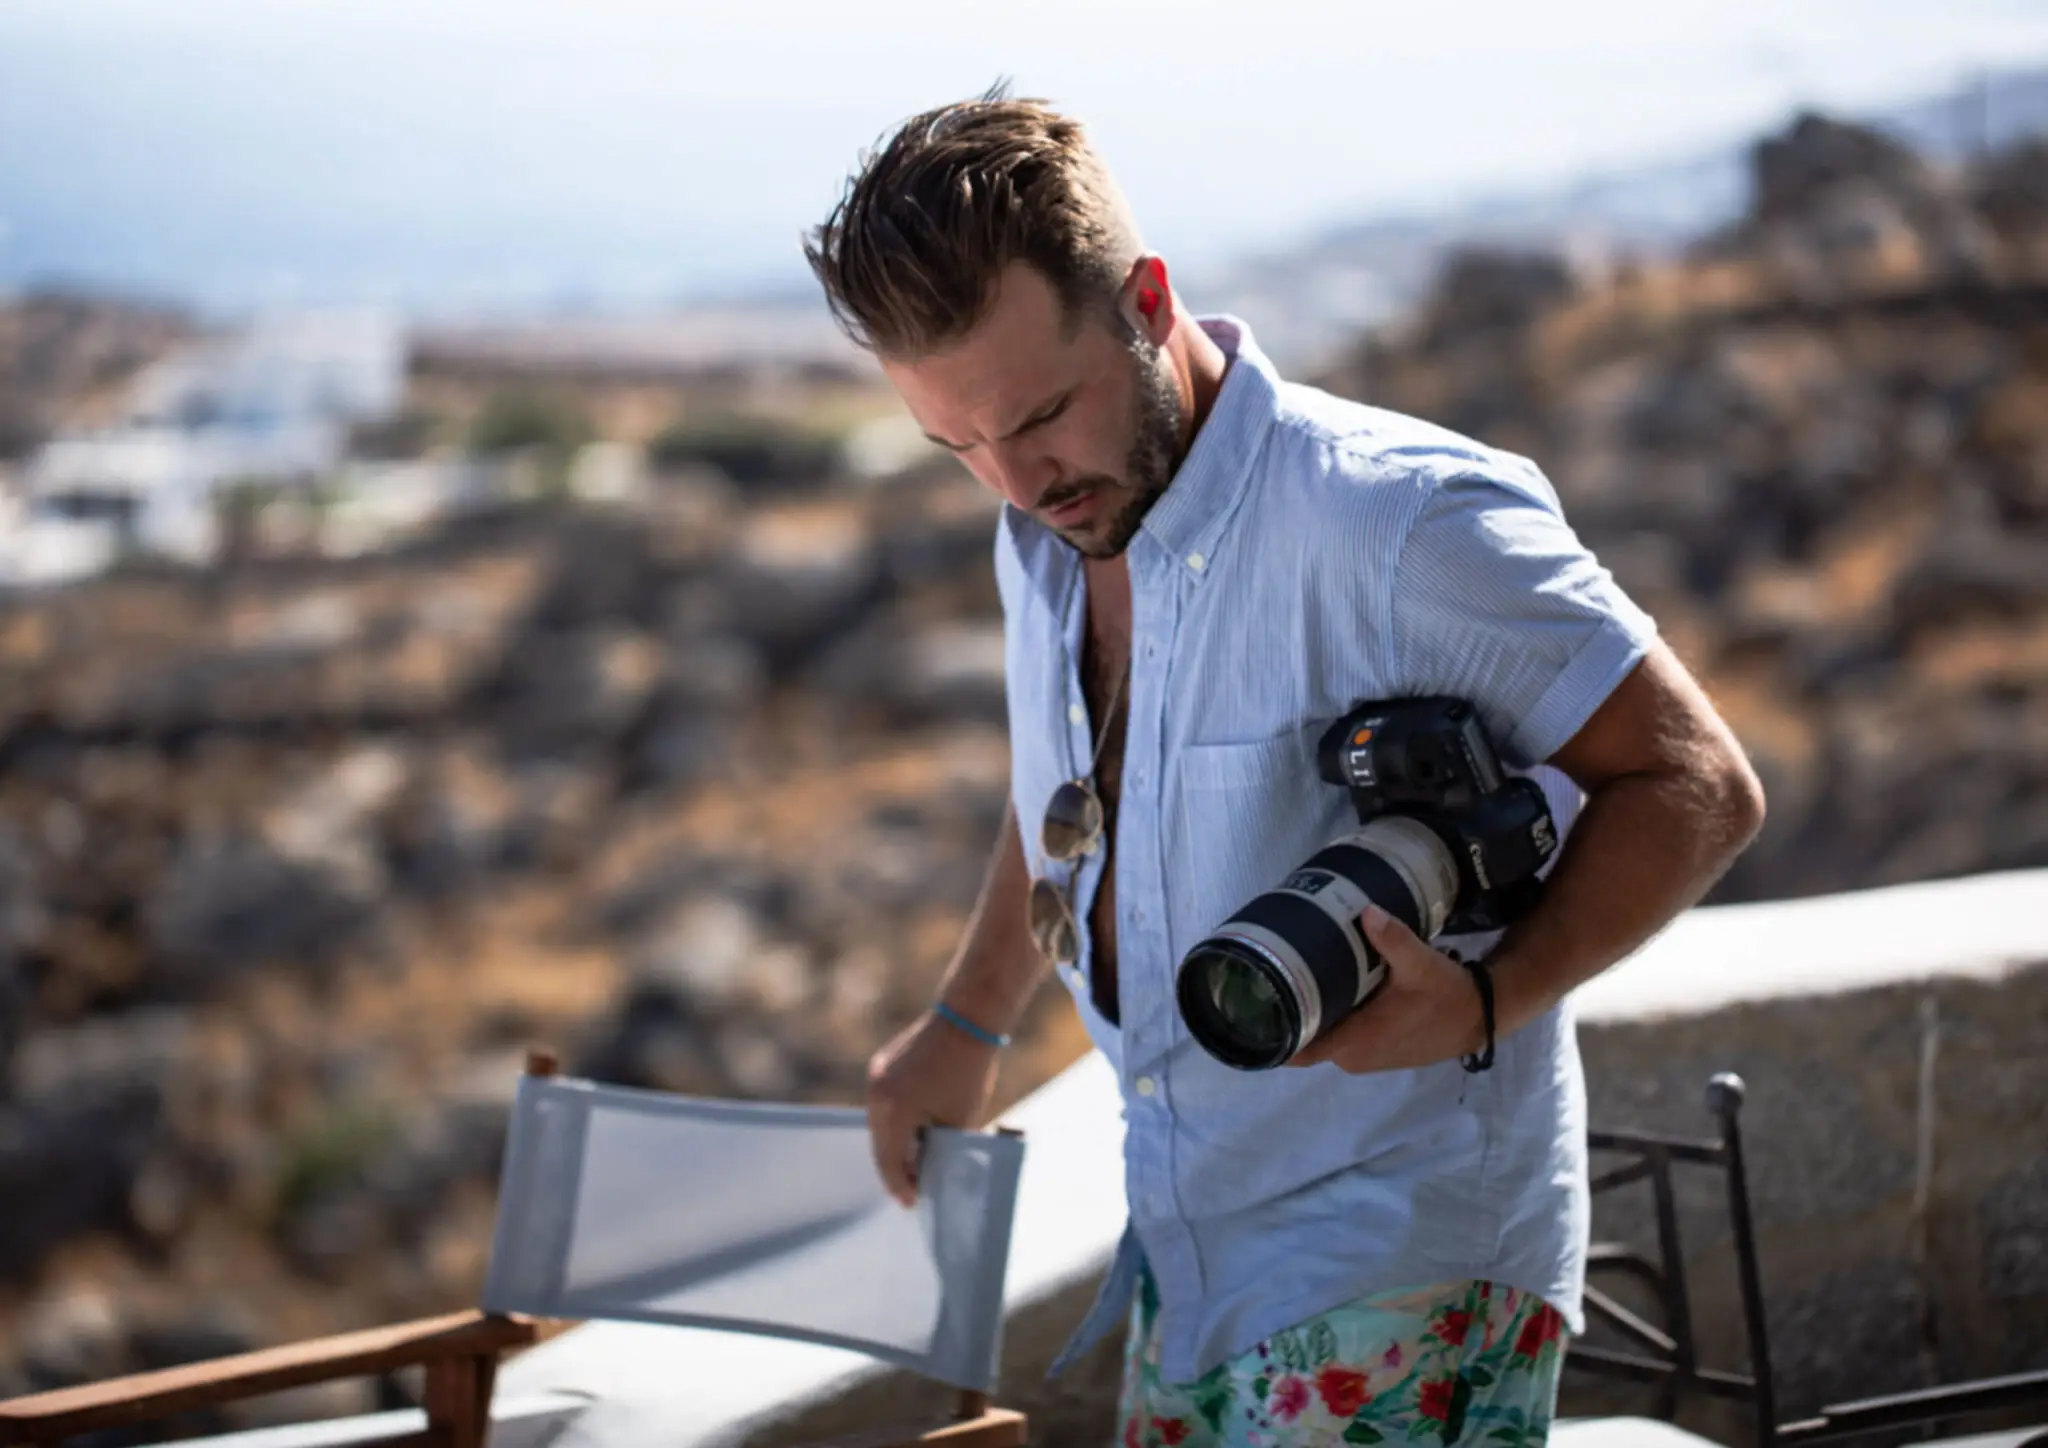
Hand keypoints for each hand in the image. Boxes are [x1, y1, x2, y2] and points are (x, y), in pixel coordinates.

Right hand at [865, 1007, 1001, 1206]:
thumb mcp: (959, 1122)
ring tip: (916, 1161)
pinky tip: (913, 1131)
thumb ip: (942, 1149)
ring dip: (895, 1143)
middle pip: (881, 1145)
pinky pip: (883, 1105)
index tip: (911, 1203)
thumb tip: (931, 1171)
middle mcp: (876, 1096)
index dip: (901, 1186)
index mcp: (894, 1111)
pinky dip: (895, 1121)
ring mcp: (875, 1078)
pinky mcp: (880, 1067)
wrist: (965, 1021)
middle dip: (897, 1168)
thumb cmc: (968, 1072)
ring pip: (879, 1126)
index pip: (891, 1162)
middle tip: (912, 1189)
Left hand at [1286, 905, 1485, 1073]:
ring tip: (1294, 973)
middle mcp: (1353, 1057)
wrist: (1479, 1016)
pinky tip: (1326, 987)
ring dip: (1312, 1011)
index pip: (1298, 1048)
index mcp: (1356, 1042)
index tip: (1250, 1002)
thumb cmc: (1447, 994)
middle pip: (1306, 1037)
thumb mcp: (1421, 964)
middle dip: (1289, 1010)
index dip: (1271, 1031)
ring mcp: (1364, 1057)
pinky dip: (1332, 1016)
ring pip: (1323, 1036)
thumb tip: (1367, 910)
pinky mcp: (1375, 1052)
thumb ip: (1393, 939)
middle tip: (1271, 970)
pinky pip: (1340, 1036)